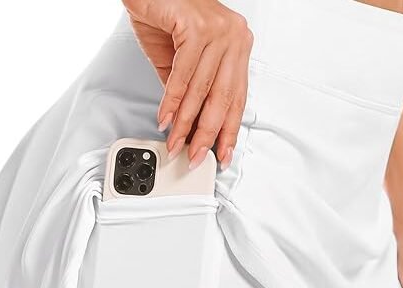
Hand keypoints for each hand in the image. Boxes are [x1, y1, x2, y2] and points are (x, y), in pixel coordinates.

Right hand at [122, 0, 253, 168]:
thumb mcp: (180, 60)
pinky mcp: (197, 27)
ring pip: (202, 89)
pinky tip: (166, 118)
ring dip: (186, 123)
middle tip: (197, 156)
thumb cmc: (166, 17)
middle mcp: (234, 36)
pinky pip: (183, 75)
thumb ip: (188, 91)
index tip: (224, 153)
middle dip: (207, 133)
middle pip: (223, 97)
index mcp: (237, 45)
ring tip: (177, 142)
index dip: (229, 129)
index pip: (237, 96)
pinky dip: (172, 101)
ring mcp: (219, 30)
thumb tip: (189, 126)